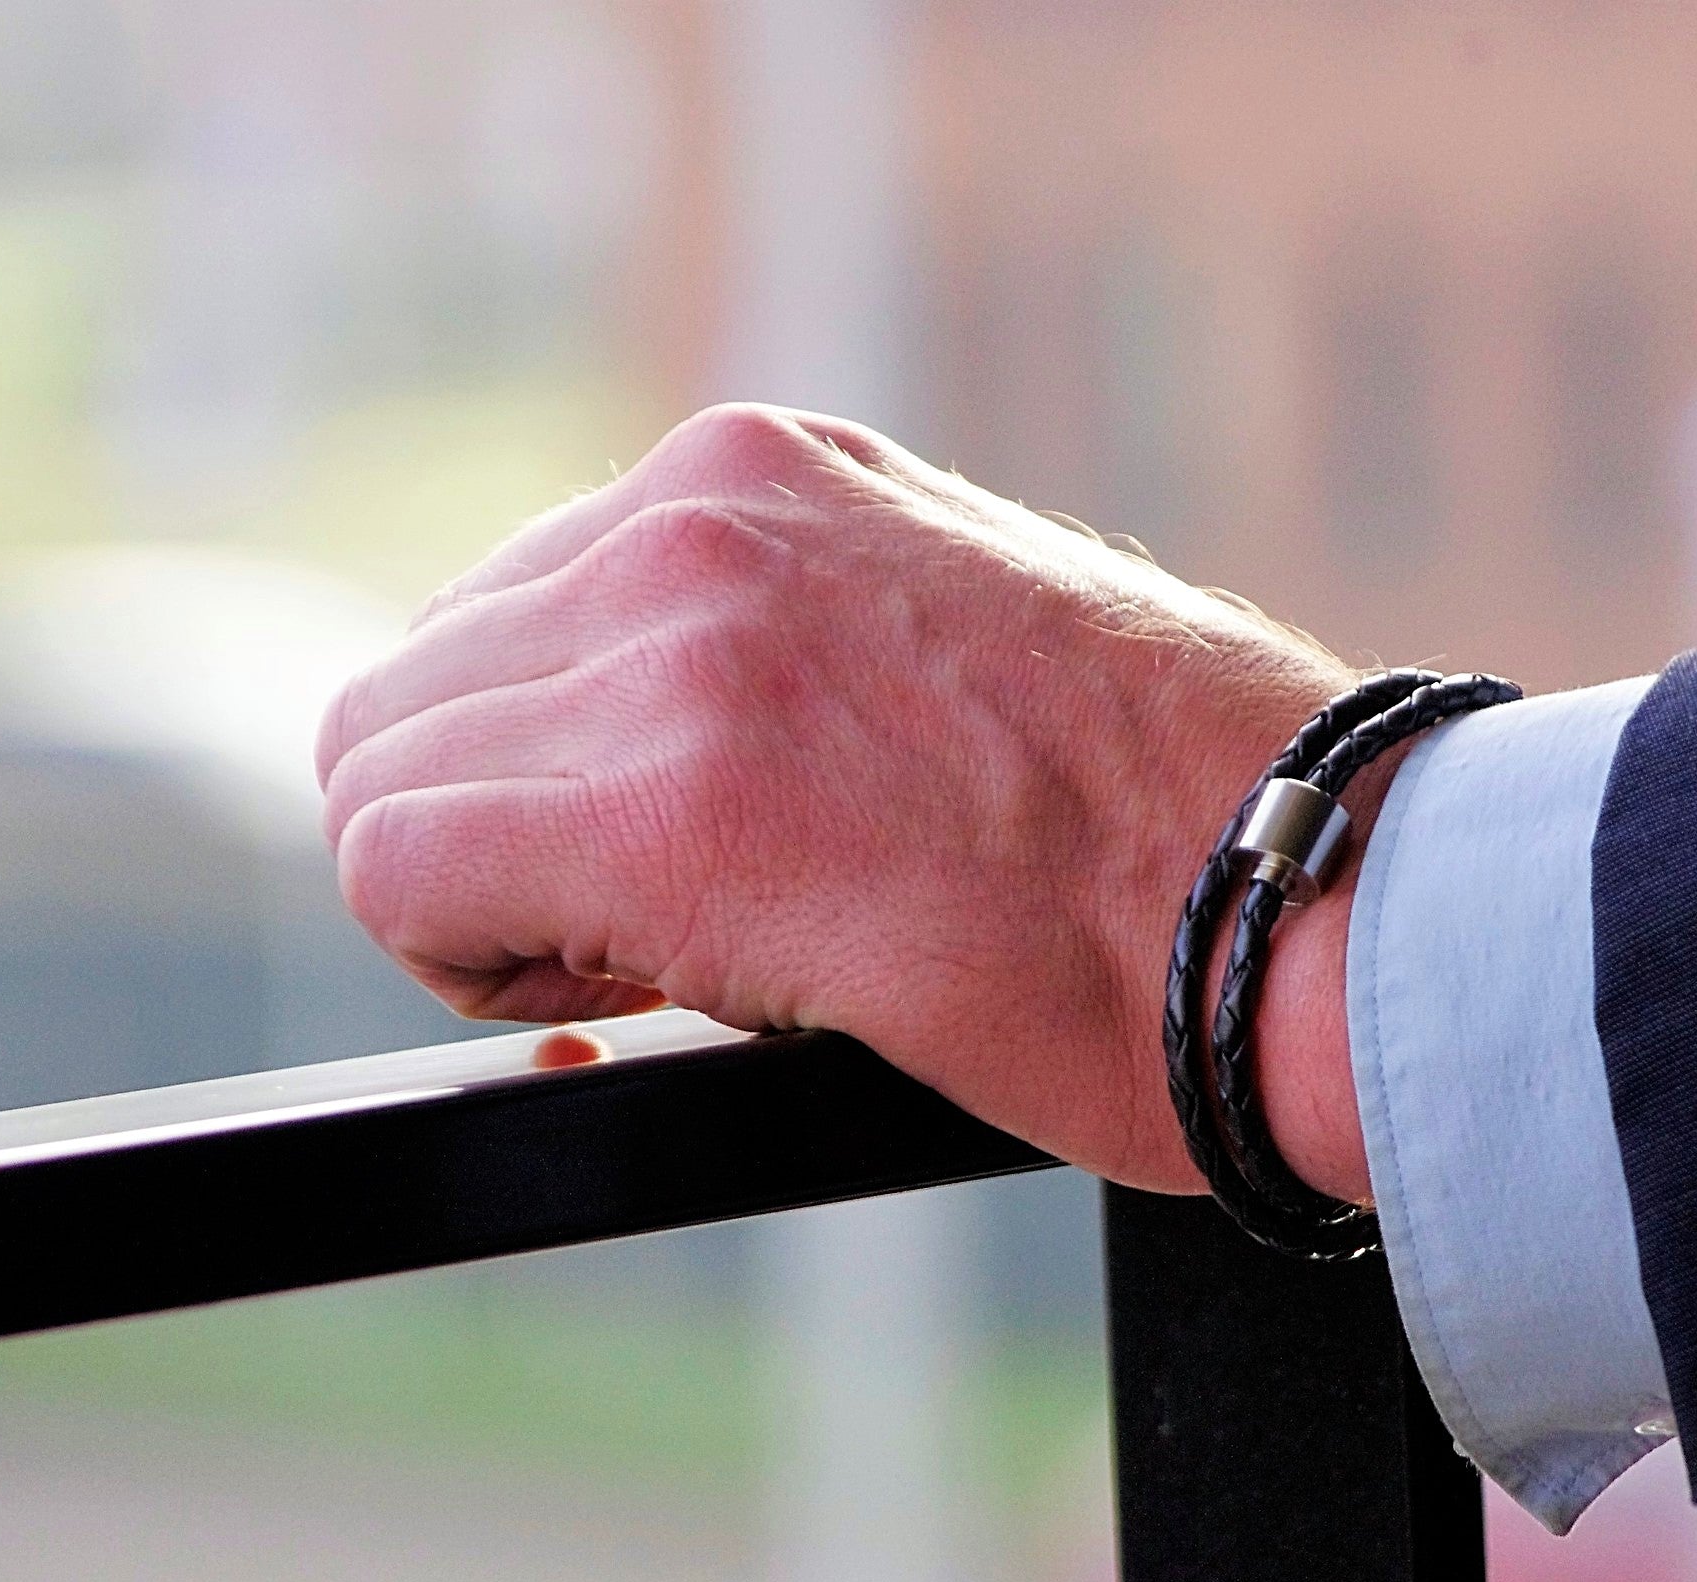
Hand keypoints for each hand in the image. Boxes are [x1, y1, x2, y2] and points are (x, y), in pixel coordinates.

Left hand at [316, 403, 1378, 1199]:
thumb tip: (644, 742)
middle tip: (647, 938)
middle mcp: (694, 521)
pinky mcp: (664, 812)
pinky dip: (481, 965)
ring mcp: (673, 651)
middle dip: (503, 834)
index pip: (510, 612)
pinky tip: (640, 995)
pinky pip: (405, 879)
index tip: (653, 868)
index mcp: (766, 471)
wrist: (1312, 900)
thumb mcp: (950, 638)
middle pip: (419, 692)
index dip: (553, 772)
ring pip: (385, 781)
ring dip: (494, 903)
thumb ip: (783, 640)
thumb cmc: (1175, 817)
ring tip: (665, 966)